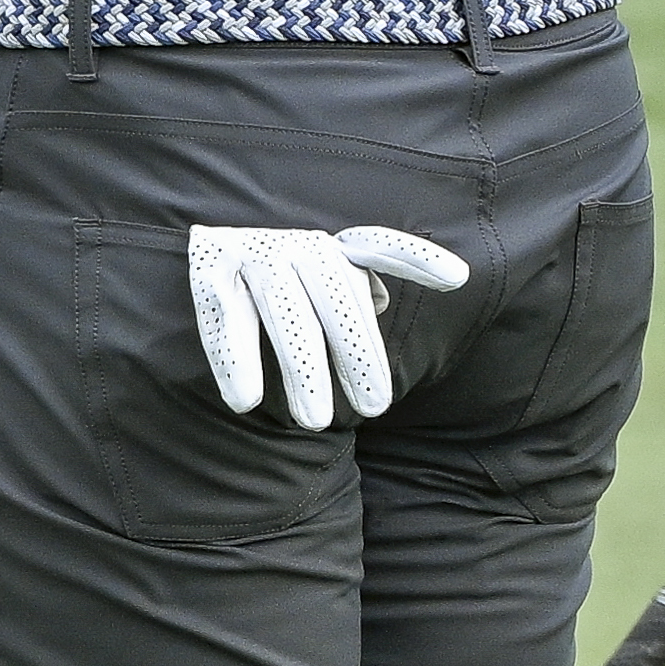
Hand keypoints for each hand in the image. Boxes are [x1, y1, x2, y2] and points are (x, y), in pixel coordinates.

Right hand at [189, 223, 472, 432]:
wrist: (205, 246)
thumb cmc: (284, 280)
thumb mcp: (329, 277)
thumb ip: (367, 288)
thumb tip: (416, 291)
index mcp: (330, 246)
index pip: (378, 249)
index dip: (418, 257)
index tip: (458, 277)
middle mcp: (295, 244)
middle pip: (334, 302)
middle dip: (356, 356)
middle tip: (374, 409)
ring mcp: (251, 254)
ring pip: (284, 316)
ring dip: (301, 370)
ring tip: (316, 421)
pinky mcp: (209, 273)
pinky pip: (226, 322)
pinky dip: (235, 360)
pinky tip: (246, 400)